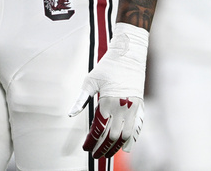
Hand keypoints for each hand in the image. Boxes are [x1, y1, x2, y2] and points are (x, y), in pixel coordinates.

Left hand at [68, 23, 147, 157]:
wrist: (129, 55)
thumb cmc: (108, 67)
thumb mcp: (90, 80)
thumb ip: (81, 99)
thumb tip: (70, 114)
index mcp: (107, 102)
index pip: (98, 130)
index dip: (91, 142)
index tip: (85, 147)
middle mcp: (121, 108)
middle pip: (112, 137)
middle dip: (102, 148)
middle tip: (95, 154)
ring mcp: (132, 108)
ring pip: (126, 136)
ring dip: (116, 147)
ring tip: (108, 153)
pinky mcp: (140, 107)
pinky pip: (136, 128)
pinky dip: (130, 139)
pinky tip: (124, 145)